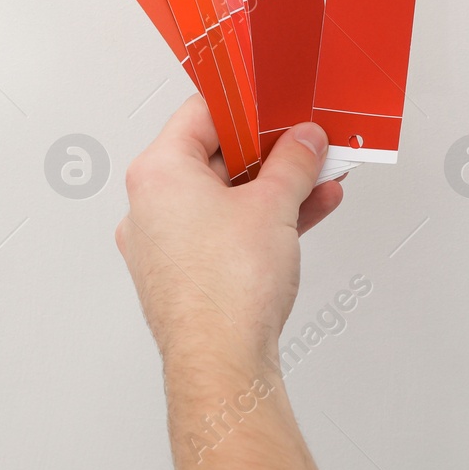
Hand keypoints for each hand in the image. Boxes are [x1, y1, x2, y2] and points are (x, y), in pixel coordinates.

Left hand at [115, 97, 344, 364]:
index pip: (203, 114)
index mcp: (157, 172)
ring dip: (274, 188)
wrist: (221, 361)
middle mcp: (150, 206)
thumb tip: (303, 142)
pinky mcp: (183, 275)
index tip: (281, 108)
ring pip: (225, 199)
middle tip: (307, 145)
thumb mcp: (275, 204)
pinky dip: (261, 221)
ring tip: (318, 179)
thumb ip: (293, 161)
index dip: (249, 107)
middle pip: (216, 158)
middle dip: (271, 153)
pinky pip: (225, 232)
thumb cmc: (226, 289)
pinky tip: (305, 214)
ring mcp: (163, 244)